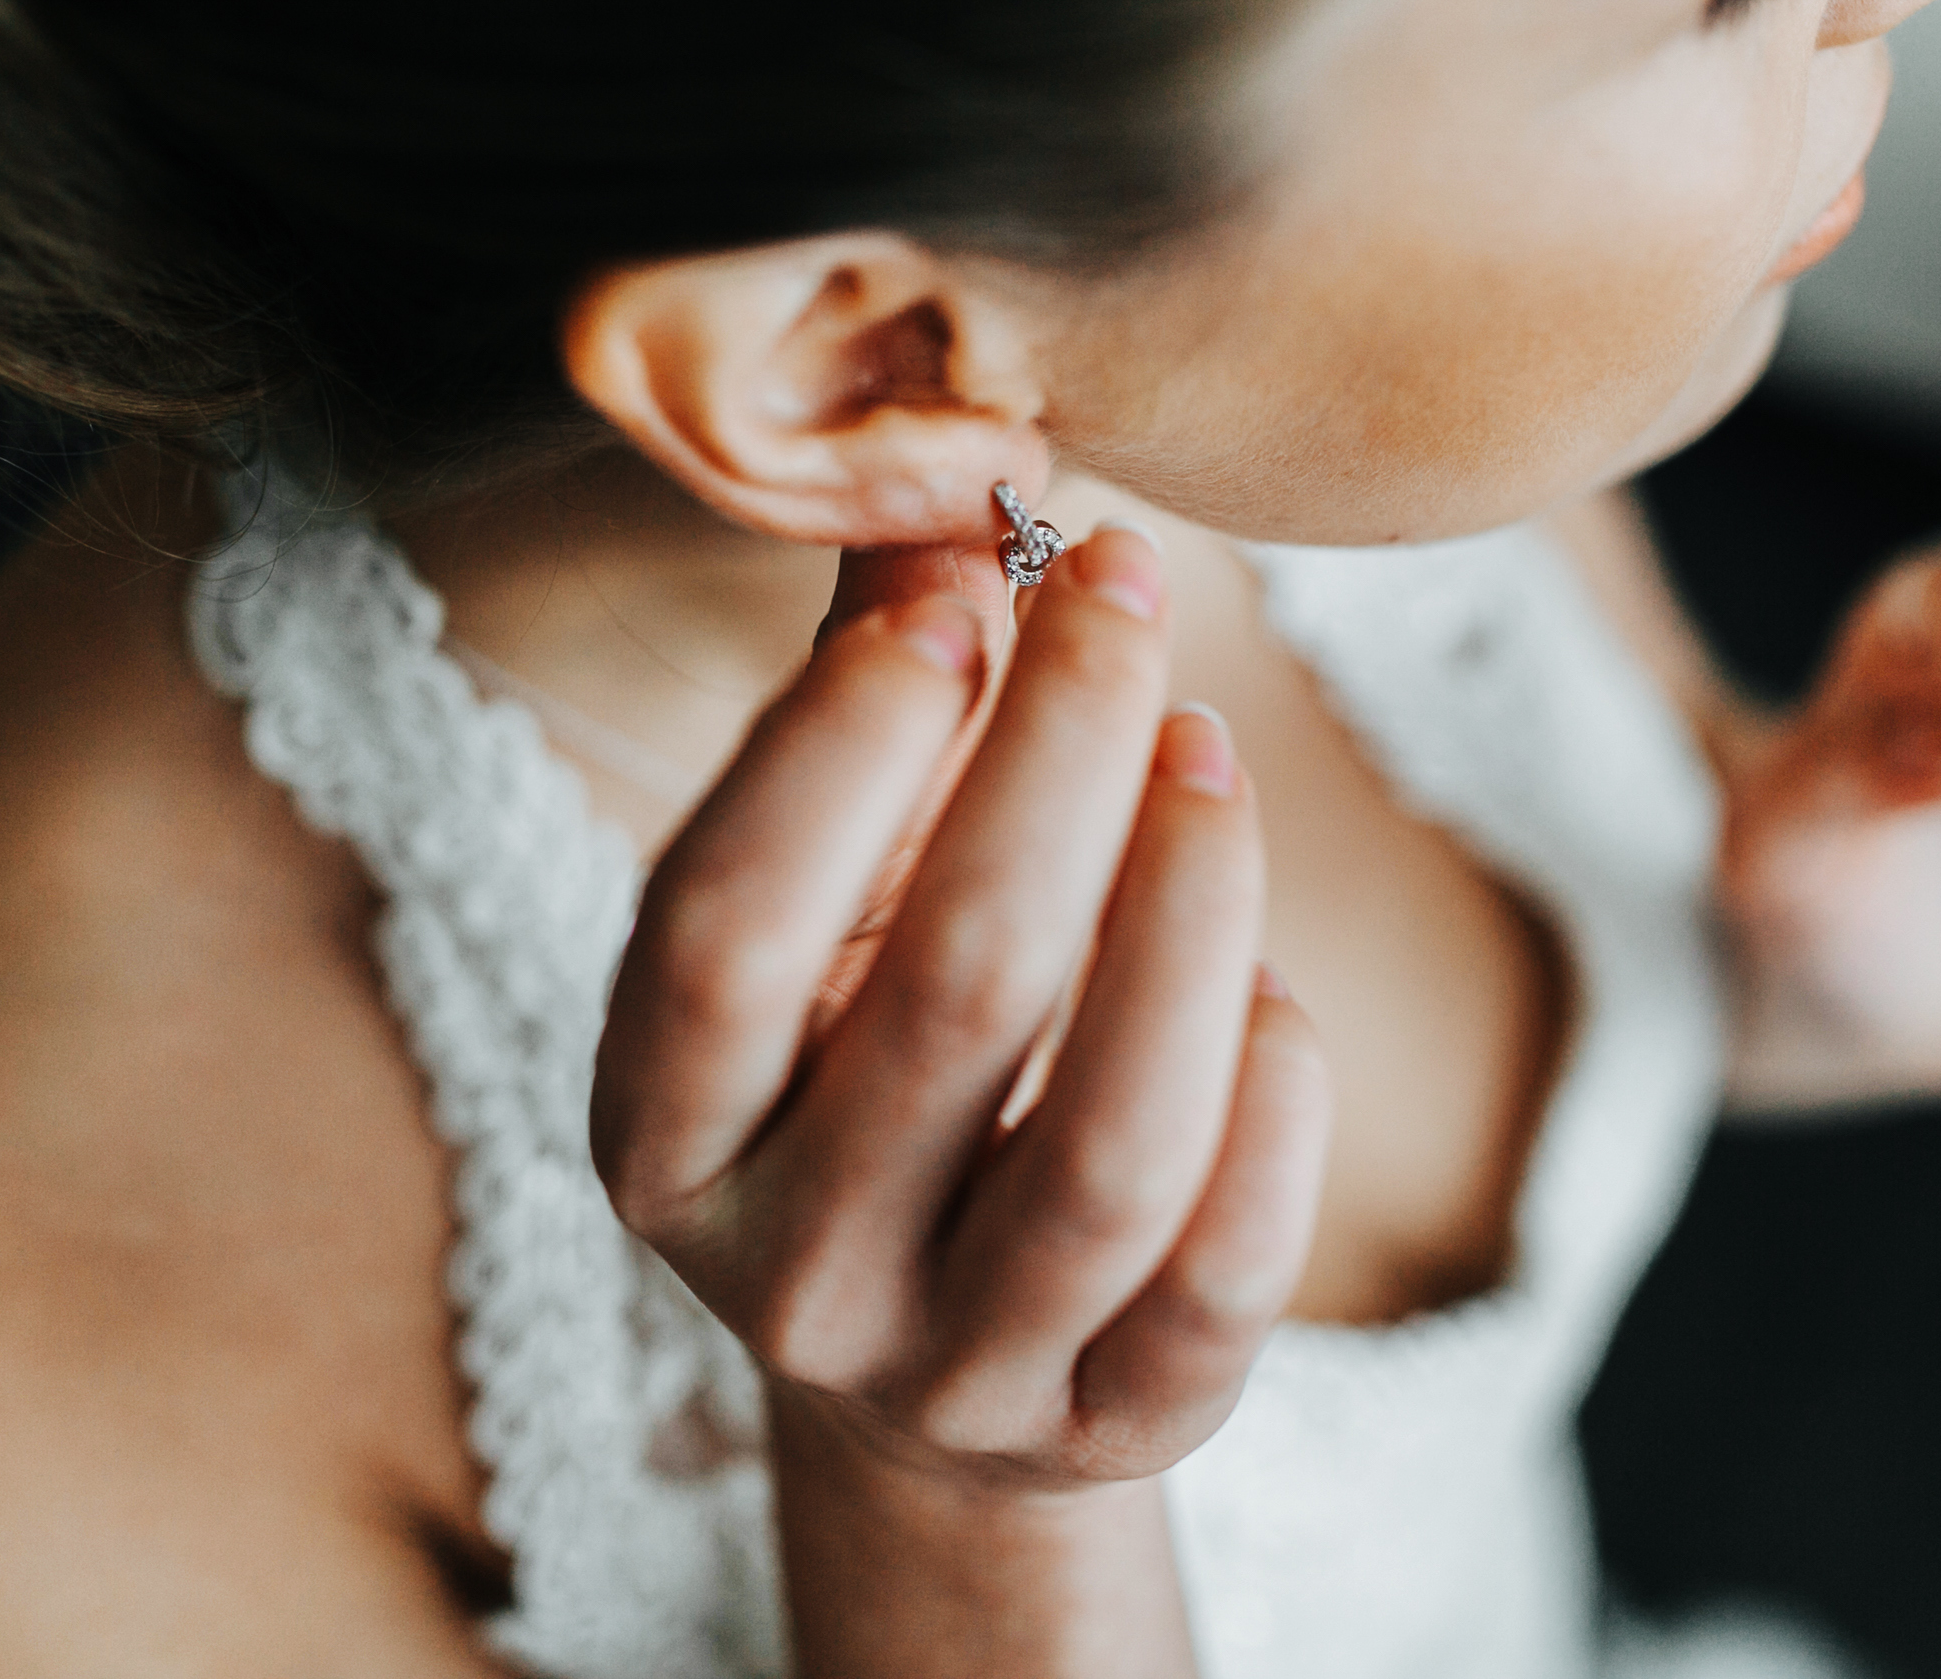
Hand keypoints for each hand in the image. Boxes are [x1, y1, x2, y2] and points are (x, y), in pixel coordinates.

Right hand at [590, 525, 1330, 1668]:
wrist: (927, 1376)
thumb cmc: (865, 1076)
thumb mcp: (821, 920)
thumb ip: (862, 725)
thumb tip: (938, 509)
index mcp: (664, 1133)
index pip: (719, 937)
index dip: (835, 749)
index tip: (955, 583)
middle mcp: (789, 1272)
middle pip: (953, 1000)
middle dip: (1059, 758)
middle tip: (1129, 595)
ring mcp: (956, 1370)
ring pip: (1109, 1148)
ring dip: (1188, 914)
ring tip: (1212, 754)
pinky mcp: (1112, 1432)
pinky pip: (1223, 1278)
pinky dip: (1273, 1111)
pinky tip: (1277, 992)